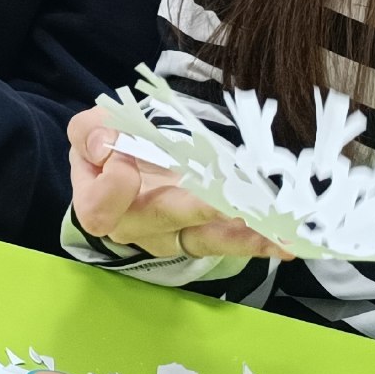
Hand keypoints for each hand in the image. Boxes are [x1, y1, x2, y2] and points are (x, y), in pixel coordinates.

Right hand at [66, 108, 288, 260]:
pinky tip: (285, 243)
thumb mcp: (90, 129)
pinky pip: (228, 243)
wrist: (130, 158)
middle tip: (229, 202)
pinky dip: (258, 242)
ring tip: (275, 232)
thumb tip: (108, 147)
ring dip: (242, 235)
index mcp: (97, 203)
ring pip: (205, 238)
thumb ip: (90, 133)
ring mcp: (171, 237)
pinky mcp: (200, 238)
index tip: (127, 157)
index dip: (115, 185)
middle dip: (198, 209)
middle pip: (162, 219)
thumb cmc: (109, 144)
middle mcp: (134, 227)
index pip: (99, 209)